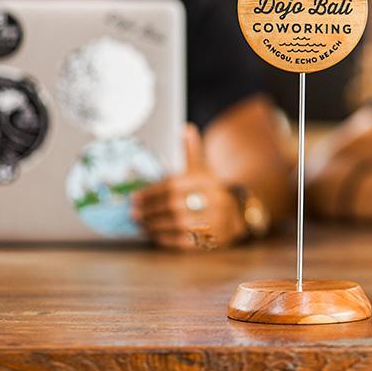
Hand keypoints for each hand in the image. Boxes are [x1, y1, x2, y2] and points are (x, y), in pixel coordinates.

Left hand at [131, 124, 247, 250]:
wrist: (238, 214)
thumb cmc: (211, 191)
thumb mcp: (204, 171)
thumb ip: (193, 152)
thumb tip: (186, 128)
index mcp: (208, 181)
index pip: (173, 186)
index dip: (151, 193)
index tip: (134, 199)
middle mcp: (214, 200)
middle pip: (174, 205)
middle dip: (150, 210)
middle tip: (133, 214)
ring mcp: (215, 221)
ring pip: (178, 224)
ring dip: (155, 225)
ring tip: (141, 224)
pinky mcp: (214, 240)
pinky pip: (185, 241)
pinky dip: (166, 239)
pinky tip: (154, 235)